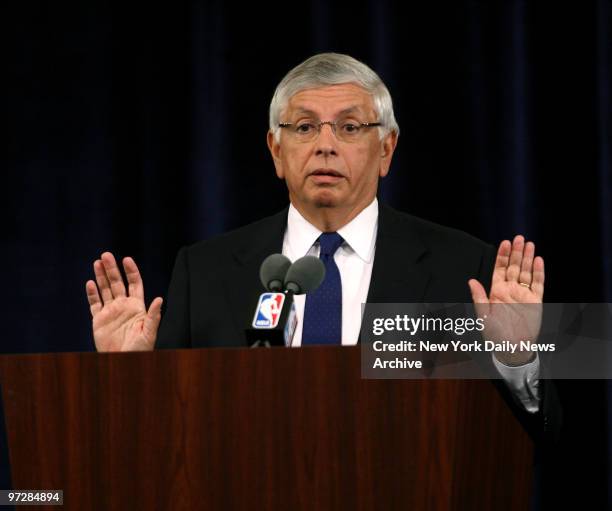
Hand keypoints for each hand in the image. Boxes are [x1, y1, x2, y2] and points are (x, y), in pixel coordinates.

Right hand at [85, 252, 162, 351]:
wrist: (123, 361)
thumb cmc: (140, 349)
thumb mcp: (149, 332)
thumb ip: (153, 316)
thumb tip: (160, 299)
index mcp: (136, 306)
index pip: (134, 283)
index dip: (131, 271)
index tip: (126, 259)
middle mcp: (123, 305)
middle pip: (117, 282)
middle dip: (112, 269)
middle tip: (106, 255)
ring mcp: (111, 311)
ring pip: (105, 289)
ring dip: (101, 276)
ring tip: (96, 262)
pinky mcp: (99, 319)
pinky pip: (95, 303)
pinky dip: (92, 293)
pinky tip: (90, 283)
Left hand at [468, 235, 544, 365]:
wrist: (512, 348)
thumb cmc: (494, 334)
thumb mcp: (482, 316)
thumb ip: (478, 297)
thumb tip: (471, 281)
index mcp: (496, 292)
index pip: (499, 269)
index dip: (502, 256)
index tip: (505, 243)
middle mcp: (510, 290)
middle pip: (514, 267)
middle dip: (516, 252)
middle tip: (519, 238)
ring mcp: (523, 294)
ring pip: (526, 272)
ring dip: (528, 258)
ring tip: (529, 244)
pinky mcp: (535, 301)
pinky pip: (538, 284)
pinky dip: (539, 272)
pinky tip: (538, 260)